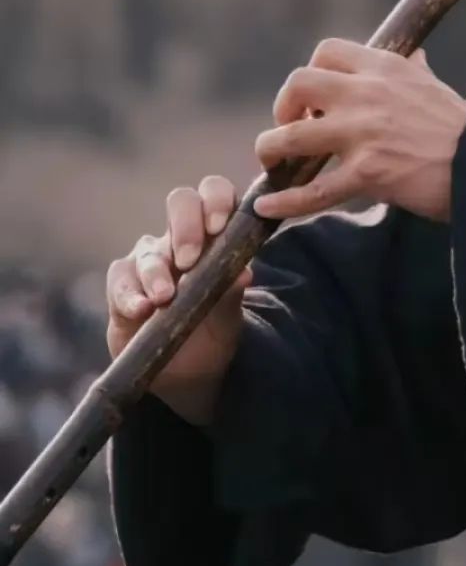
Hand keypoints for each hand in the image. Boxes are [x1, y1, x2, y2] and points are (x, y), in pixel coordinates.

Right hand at [105, 176, 251, 424]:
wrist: (187, 372)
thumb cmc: (213, 329)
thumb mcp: (229, 313)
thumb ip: (233, 290)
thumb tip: (244, 273)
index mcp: (214, 233)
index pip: (215, 193)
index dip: (216, 199)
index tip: (218, 227)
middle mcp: (180, 237)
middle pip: (180, 202)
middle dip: (185, 225)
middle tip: (190, 259)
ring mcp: (149, 259)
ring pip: (149, 250)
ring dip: (156, 272)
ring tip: (165, 298)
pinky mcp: (122, 287)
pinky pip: (120, 280)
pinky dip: (130, 296)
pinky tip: (142, 309)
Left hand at [252, 38, 465, 223]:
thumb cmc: (461, 128)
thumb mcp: (435, 86)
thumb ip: (416, 71)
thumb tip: (416, 56)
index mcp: (385, 67)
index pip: (327, 52)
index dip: (310, 74)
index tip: (313, 100)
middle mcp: (368, 94)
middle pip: (298, 84)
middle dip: (283, 107)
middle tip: (288, 128)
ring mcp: (364, 134)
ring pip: (292, 137)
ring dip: (271, 150)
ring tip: (271, 164)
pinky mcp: (368, 174)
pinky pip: (313, 191)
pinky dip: (284, 202)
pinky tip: (265, 208)